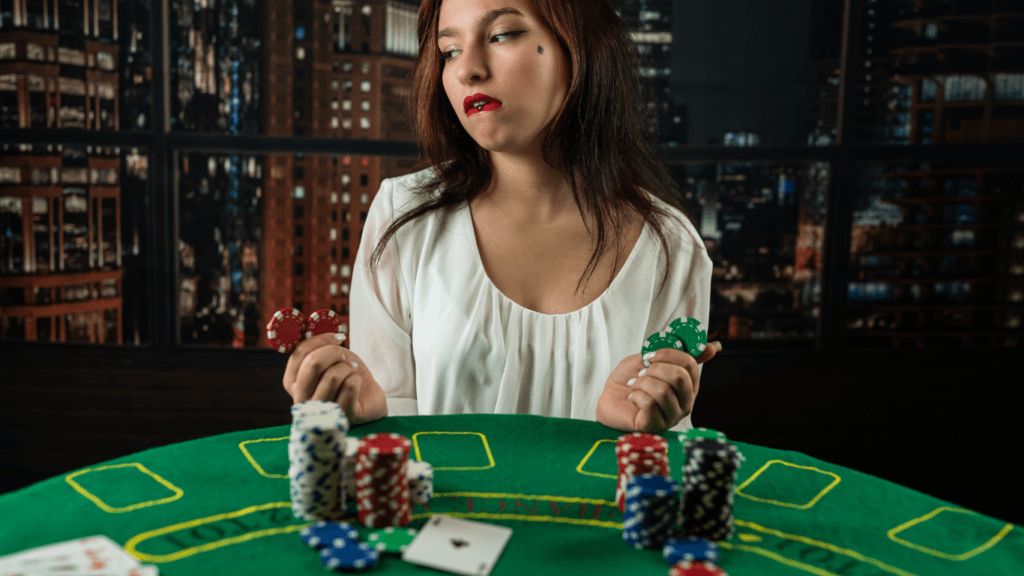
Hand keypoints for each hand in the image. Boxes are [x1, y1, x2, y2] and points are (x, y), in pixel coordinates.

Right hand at [282, 332, 387, 424]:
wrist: (368, 399)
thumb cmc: (345, 377)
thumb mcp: (329, 360)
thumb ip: (315, 348)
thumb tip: (308, 328)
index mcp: (293, 384)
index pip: (298, 355)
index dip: (319, 340)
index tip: (337, 337)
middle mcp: (302, 401)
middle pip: (313, 364)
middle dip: (334, 352)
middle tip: (345, 355)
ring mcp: (321, 411)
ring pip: (332, 376)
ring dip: (348, 367)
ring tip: (352, 370)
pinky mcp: (342, 417)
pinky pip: (350, 385)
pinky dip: (357, 378)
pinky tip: (357, 383)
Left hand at [596, 342, 720, 432]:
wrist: (608, 398)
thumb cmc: (630, 380)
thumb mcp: (651, 361)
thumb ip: (677, 354)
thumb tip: (714, 347)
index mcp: (688, 385)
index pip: (690, 364)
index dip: (667, 354)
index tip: (648, 355)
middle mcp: (686, 403)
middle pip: (679, 377)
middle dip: (654, 369)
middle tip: (642, 373)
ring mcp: (673, 417)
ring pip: (663, 391)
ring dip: (642, 383)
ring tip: (635, 385)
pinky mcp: (656, 427)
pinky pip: (650, 404)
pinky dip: (636, 395)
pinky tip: (632, 398)